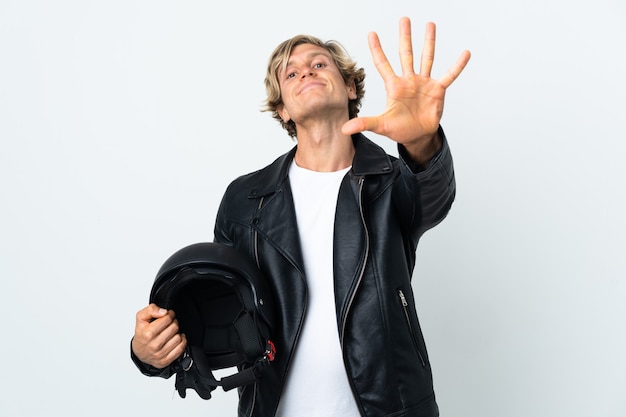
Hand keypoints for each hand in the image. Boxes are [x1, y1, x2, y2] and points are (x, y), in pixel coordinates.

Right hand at [131, 303, 186, 368]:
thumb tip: (163, 311)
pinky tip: (175, 339)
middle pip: (174, 327)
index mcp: (148, 333)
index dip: (169, 314)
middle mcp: (154, 345)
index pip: (167, 319)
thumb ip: (150, 310)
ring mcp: (160, 354)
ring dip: (176, 333)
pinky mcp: (165, 360)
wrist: (139, 352)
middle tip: (170, 323)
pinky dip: (181, 342)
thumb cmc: (141, 334)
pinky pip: (181, 348)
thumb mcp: (141, 318)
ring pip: (178, 337)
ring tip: (170, 332)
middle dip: (173, 322)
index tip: (168, 314)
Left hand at [342, 17, 470, 163]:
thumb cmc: (399, 129)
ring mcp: (424, 83)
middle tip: (404, 19)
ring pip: (426, 58)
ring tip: (429, 25)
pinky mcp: (437, 90)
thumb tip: (345, 129)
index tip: (371, 34)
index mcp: (394, 86)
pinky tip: (465, 53)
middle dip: (404, 37)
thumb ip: (365, 123)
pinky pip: (449, 75)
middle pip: (405, 54)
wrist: (417, 136)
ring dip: (428, 42)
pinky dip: (457, 65)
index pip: (383, 64)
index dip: (377, 50)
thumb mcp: (381, 125)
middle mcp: (408, 80)